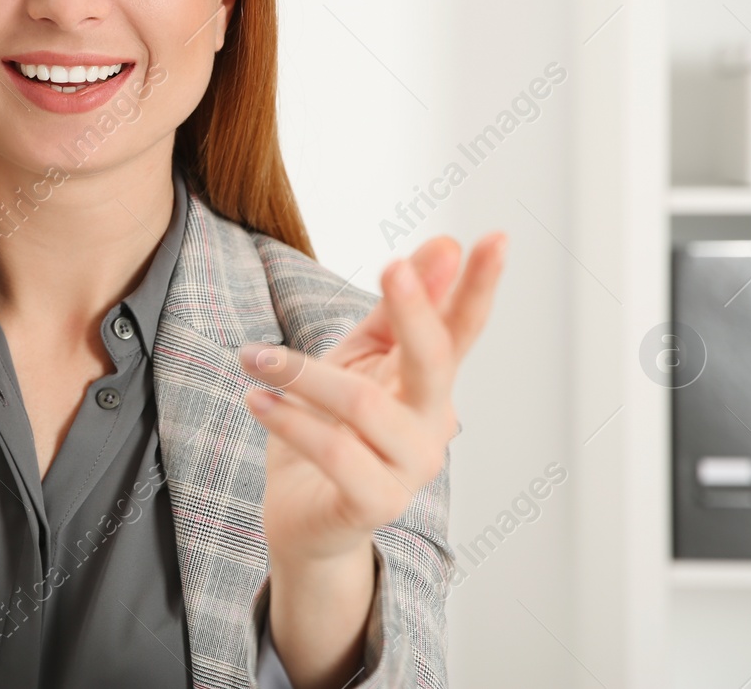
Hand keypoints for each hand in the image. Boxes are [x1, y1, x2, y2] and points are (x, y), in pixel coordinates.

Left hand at [238, 233, 505, 567]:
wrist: (299, 514)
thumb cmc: (329, 429)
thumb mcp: (359, 359)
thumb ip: (393, 311)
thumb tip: (441, 244)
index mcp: (429, 384)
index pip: (462, 328)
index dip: (479, 286)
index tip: (496, 236)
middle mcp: (431, 425)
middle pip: (435, 362)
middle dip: (417, 311)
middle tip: (393, 267)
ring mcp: (410, 469)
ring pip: (365, 405)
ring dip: (301, 372)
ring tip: (255, 356)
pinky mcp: (376, 503)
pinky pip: (334, 451)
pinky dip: (289, 418)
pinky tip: (258, 399)